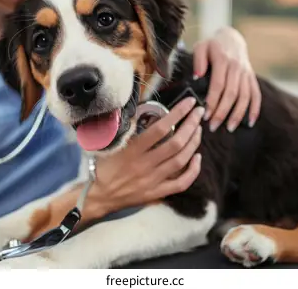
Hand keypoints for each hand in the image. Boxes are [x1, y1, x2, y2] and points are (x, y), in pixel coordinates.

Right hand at [89, 97, 203, 214]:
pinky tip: (197, 157)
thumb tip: (145, 111)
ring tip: (198, 129)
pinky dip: (193, 170)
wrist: (99, 195)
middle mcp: (145, 165)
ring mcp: (152, 181)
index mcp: (132, 151)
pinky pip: (181, 183)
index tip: (189, 102)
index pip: (161, 128)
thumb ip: (128, 128)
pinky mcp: (157, 193)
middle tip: (199, 113)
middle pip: (176, 143)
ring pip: (181, 161)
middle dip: (191, 125)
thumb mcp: (110, 143)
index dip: (178, 113)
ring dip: (194, 143)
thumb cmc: (104, 166)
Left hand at [192, 26, 260, 131]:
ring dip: (238, 114)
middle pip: (232, 94)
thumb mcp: (201, 47)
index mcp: (223, 60)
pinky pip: (256, 94)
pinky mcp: (252, 77)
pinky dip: (255, 109)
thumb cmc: (212, 45)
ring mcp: (246, 73)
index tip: (206, 115)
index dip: (213, 101)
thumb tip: (197, 77)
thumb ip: (198, 60)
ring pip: (245, 97)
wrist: (232, 38)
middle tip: (214, 126)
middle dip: (223, 112)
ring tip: (230, 128)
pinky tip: (250, 122)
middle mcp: (237, 67)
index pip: (218, 85)